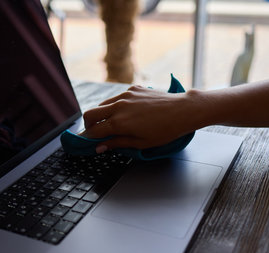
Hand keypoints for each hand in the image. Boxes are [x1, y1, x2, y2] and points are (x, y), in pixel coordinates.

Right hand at [82, 85, 199, 152]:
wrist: (183, 110)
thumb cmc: (165, 130)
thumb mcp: (141, 143)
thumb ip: (117, 143)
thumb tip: (99, 147)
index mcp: (119, 123)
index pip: (94, 131)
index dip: (86, 138)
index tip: (84, 142)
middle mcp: (119, 107)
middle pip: (90, 114)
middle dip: (87, 125)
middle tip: (92, 132)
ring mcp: (125, 95)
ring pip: (102, 104)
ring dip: (101, 115)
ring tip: (109, 124)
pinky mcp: (133, 89)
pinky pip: (117, 98)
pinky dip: (115, 106)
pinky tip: (126, 113)